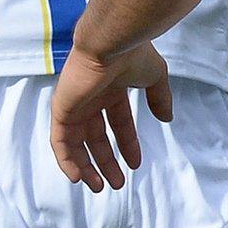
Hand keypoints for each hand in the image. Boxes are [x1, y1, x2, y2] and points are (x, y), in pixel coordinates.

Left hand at [50, 43, 174, 191]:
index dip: (127, 143)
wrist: (111, 41)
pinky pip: (60, 141)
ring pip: (75, 143)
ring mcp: (75, 103)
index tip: (136, 163)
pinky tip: (79, 176)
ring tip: (98, 186)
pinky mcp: (62, 109)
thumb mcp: (155, 77)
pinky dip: (67, 160)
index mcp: (112, 88)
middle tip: (117, 183)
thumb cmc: (133, 54)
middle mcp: (91, 97)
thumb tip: (167, 119)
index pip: (118, 122)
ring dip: (86, 166)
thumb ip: (159, 98)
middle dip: (106, 160)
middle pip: (96, 137)